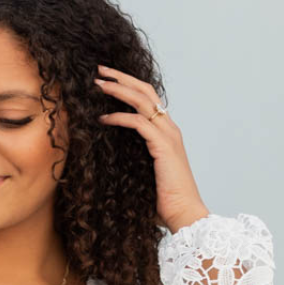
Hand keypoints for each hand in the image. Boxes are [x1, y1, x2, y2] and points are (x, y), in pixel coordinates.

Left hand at [93, 63, 209, 234]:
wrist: (185, 215)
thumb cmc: (166, 203)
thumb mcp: (145, 176)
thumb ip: (134, 163)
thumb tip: (111, 164)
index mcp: (166, 133)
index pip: (148, 99)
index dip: (128, 86)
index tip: (107, 80)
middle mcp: (169, 129)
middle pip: (145, 91)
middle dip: (121, 77)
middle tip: (100, 70)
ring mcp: (168, 136)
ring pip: (142, 100)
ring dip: (118, 90)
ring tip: (98, 84)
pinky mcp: (163, 146)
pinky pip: (138, 123)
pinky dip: (119, 117)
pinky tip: (103, 118)